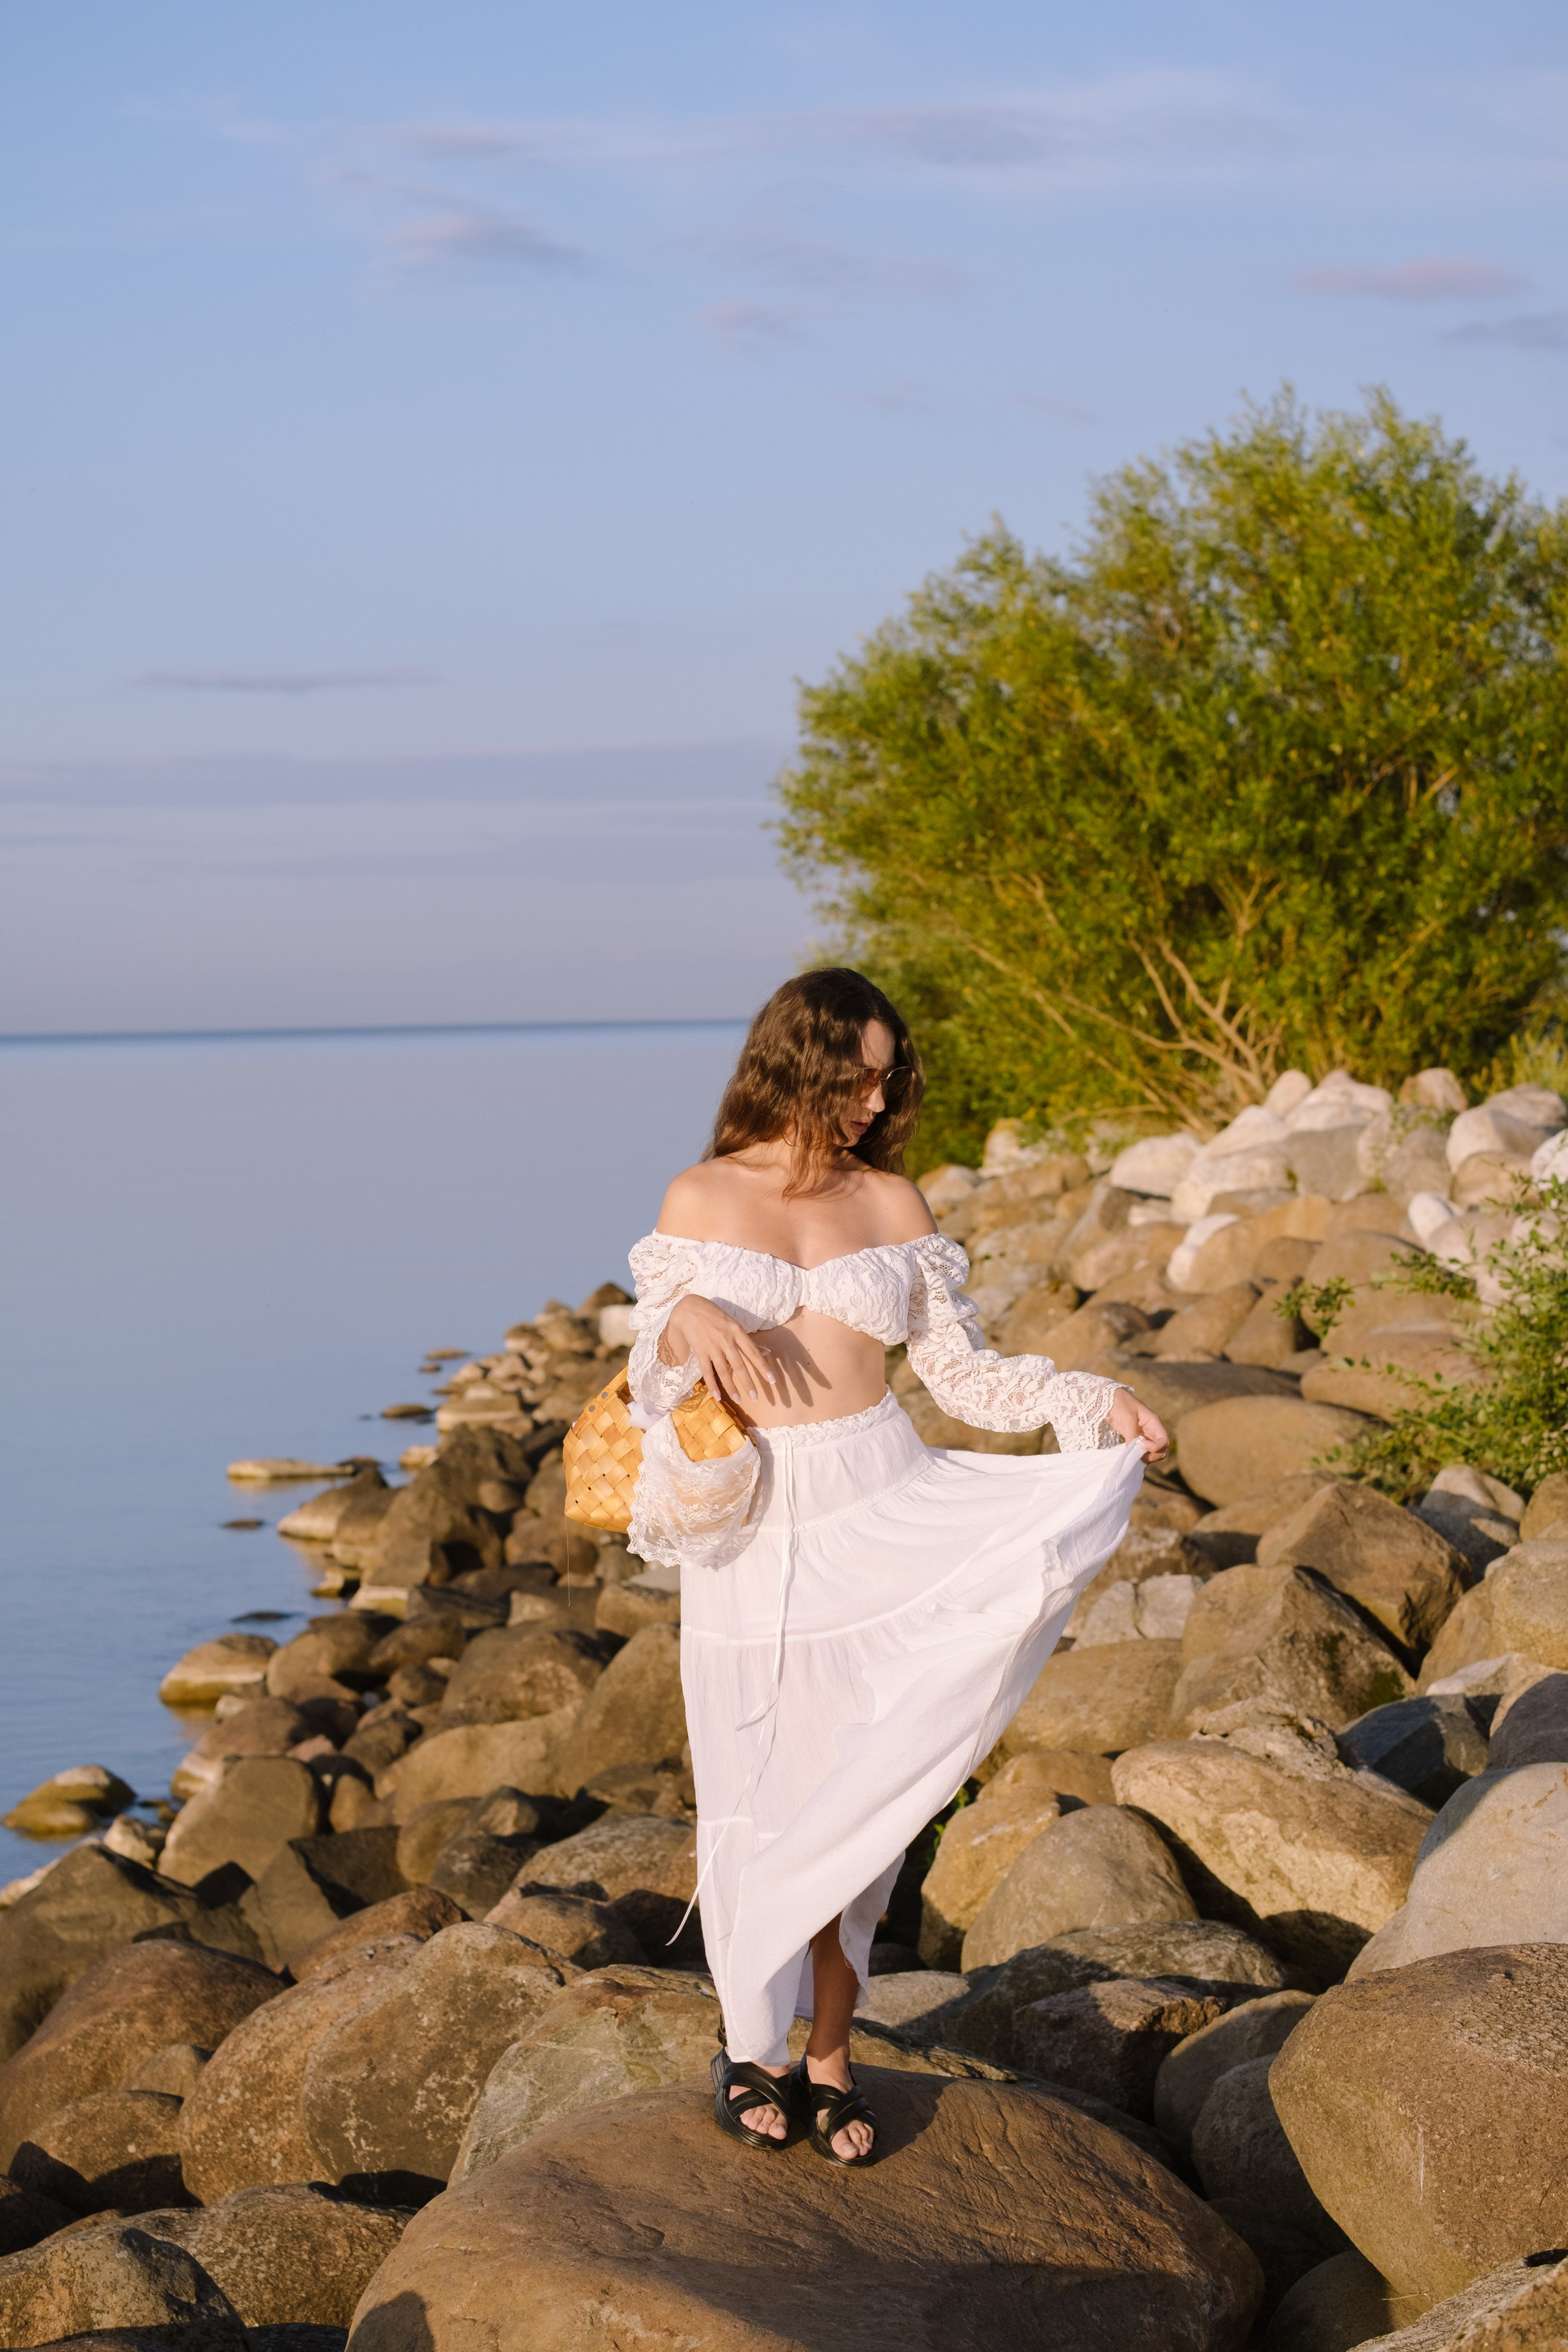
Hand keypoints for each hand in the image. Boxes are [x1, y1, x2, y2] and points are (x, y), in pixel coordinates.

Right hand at [663, 1295, 777, 1409]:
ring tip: (738, 1399)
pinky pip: (707, 1371)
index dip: (763, 1366)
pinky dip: (712, 1385)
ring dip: (731, 1387)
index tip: (772, 1380)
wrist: (690, 1309)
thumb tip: (767, 1352)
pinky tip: (718, 1396)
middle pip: (739, 1365)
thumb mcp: (734, 1324)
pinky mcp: (700, 1351)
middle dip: (748, 1382)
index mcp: (737, 1331)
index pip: (753, 1352)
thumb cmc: (715, 1316)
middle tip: (755, 1397)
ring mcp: (712, 1346)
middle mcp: (726, 1339)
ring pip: (723, 1370)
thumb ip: (749, 1341)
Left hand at [1107, 1386, 1169, 1462]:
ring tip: (1133, 1455)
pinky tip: (1129, 1454)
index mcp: (1154, 1423)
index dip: (1156, 1446)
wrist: (1108, 1400)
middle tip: (1138, 1454)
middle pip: (1161, 1449)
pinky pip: (1141, 1451)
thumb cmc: (1121, 1403)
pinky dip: (1137, 1455)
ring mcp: (1144, 1436)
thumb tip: (1134, 1450)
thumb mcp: (1127, 1417)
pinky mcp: (1134, 1439)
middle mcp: (1151, 1431)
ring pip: (1152, 1452)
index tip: (1141, 1444)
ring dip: (1145, 1457)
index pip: (1164, 1440)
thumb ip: (1132, 1434)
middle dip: (1152, 1455)